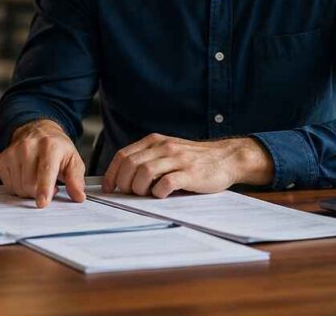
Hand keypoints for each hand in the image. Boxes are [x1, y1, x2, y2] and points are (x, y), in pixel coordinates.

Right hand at [0, 119, 85, 207]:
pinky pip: (9, 185)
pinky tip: (26, 176)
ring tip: (37, 178)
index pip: (45, 171)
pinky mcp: (3, 158)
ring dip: (29, 190)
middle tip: (49, 184)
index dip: (44, 189)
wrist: (38, 130)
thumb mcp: (73, 160)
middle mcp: (29, 146)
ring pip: (19, 187)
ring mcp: (13, 152)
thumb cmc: (56, 147)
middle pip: (30, 185)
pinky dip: (19, 186)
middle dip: (39, 191)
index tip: (42, 202)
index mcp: (50, 146)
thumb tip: (78, 196)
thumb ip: (76, 179)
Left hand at [102, 134, 273, 197]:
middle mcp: (164, 146)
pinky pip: (167, 182)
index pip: (123, 155)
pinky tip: (161, 195)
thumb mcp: (168, 151)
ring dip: (139, 188)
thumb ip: (148, 158)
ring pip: (145, 172)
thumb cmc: (193, 160)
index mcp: (154, 141)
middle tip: (129, 194)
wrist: (226, 158)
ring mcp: (177, 159)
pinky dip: (159, 192)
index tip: (109, 188)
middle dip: (124, 183)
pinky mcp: (190, 173)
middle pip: (131, 164)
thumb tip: (122, 179)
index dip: (112, 173)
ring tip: (145, 195)